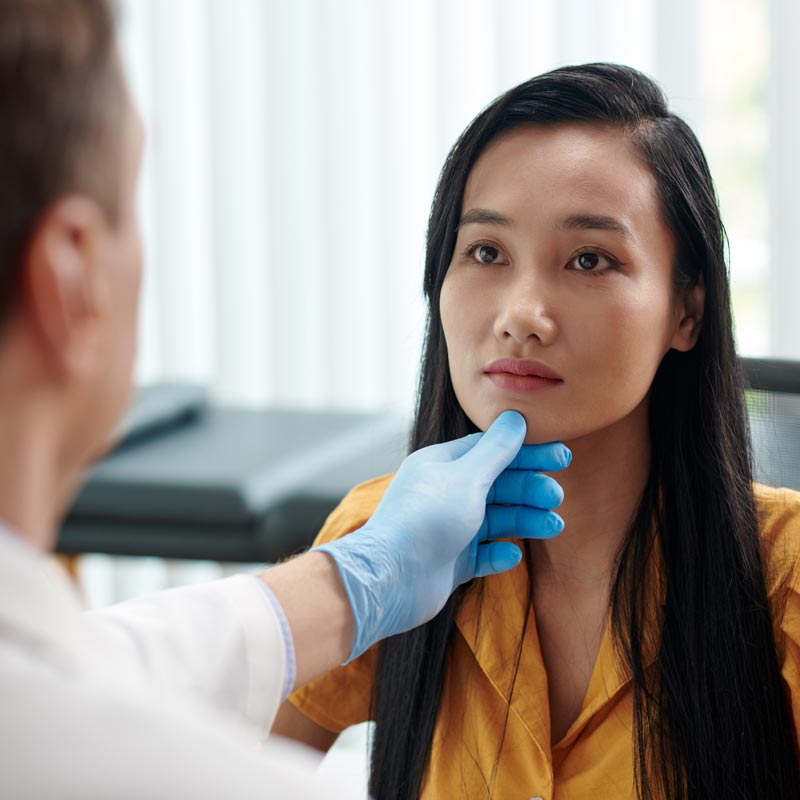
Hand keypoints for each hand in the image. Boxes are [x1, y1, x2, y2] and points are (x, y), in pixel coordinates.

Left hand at [316, 410, 570, 660]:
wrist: (391, 579)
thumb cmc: (426, 520)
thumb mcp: (467, 478)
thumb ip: (496, 451)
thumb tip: (516, 418)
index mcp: (443, 466)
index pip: (491, 451)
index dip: (527, 453)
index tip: (562, 457)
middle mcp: (445, 494)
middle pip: (497, 485)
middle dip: (529, 489)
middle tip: (557, 497)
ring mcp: (448, 529)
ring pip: (496, 520)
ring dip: (525, 521)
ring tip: (554, 525)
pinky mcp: (450, 562)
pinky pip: (483, 555)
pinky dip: (500, 554)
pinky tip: (513, 554)